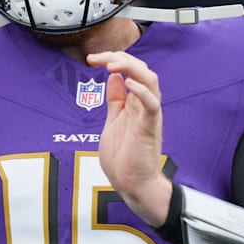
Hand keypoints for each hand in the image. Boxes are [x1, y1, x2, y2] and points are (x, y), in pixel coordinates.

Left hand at [87, 50, 171, 226]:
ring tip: (112, 65)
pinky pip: (152, 105)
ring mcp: (148, 115)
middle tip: (96, 58)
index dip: (112, 59)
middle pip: (141, 69)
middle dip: (119, 58)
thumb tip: (114, 77)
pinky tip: (128, 84)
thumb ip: (115, 100)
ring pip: (150, 81)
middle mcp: (144, 105)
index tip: (92, 59)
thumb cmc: (123, 157)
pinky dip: (142, 91)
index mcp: (135, 102)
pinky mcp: (150, 129)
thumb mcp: (113, 121)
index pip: (130, 69)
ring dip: (131, 67)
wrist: (131, 185)